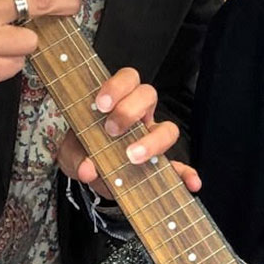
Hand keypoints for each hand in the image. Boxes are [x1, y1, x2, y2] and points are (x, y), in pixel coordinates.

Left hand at [56, 67, 201, 198]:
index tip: (101, 105)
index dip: (117, 87)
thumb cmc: (83, 152)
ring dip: (153, 141)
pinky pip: (180, 167)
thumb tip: (88, 169)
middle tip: (111, 130)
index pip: (128, 79)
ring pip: (168, 128)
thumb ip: (77, 158)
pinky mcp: (161, 165)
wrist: (90, 174)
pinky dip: (186, 174)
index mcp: (119, 102)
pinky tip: (190, 183)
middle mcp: (140, 116)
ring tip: (133, 156)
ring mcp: (152, 140)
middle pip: (148, 96)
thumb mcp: (73, 153)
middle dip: (129, 110)